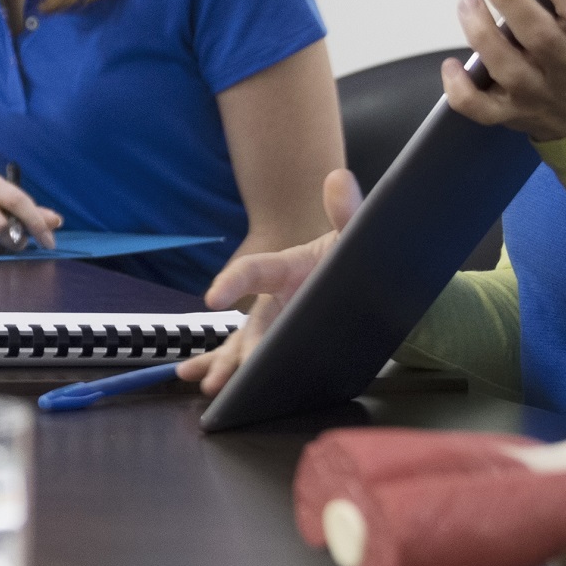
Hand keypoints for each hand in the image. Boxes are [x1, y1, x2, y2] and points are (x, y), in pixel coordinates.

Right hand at [175, 167, 359, 392]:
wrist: (360, 275)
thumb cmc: (349, 253)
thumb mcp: (351, 234)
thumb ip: (345, 211)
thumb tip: (338, 178)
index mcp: (284, 269)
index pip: (254, 271)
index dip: (233, 282)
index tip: (215, 298)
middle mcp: (270, 299)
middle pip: (247, 325)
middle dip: (232, 351)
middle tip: (222, 375)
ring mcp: (271, 323)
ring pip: (240, 346)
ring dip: (222, 366)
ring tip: (208, 387)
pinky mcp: (276, 342)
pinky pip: (248, 359)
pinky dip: (226, 370)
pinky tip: (205, 384)